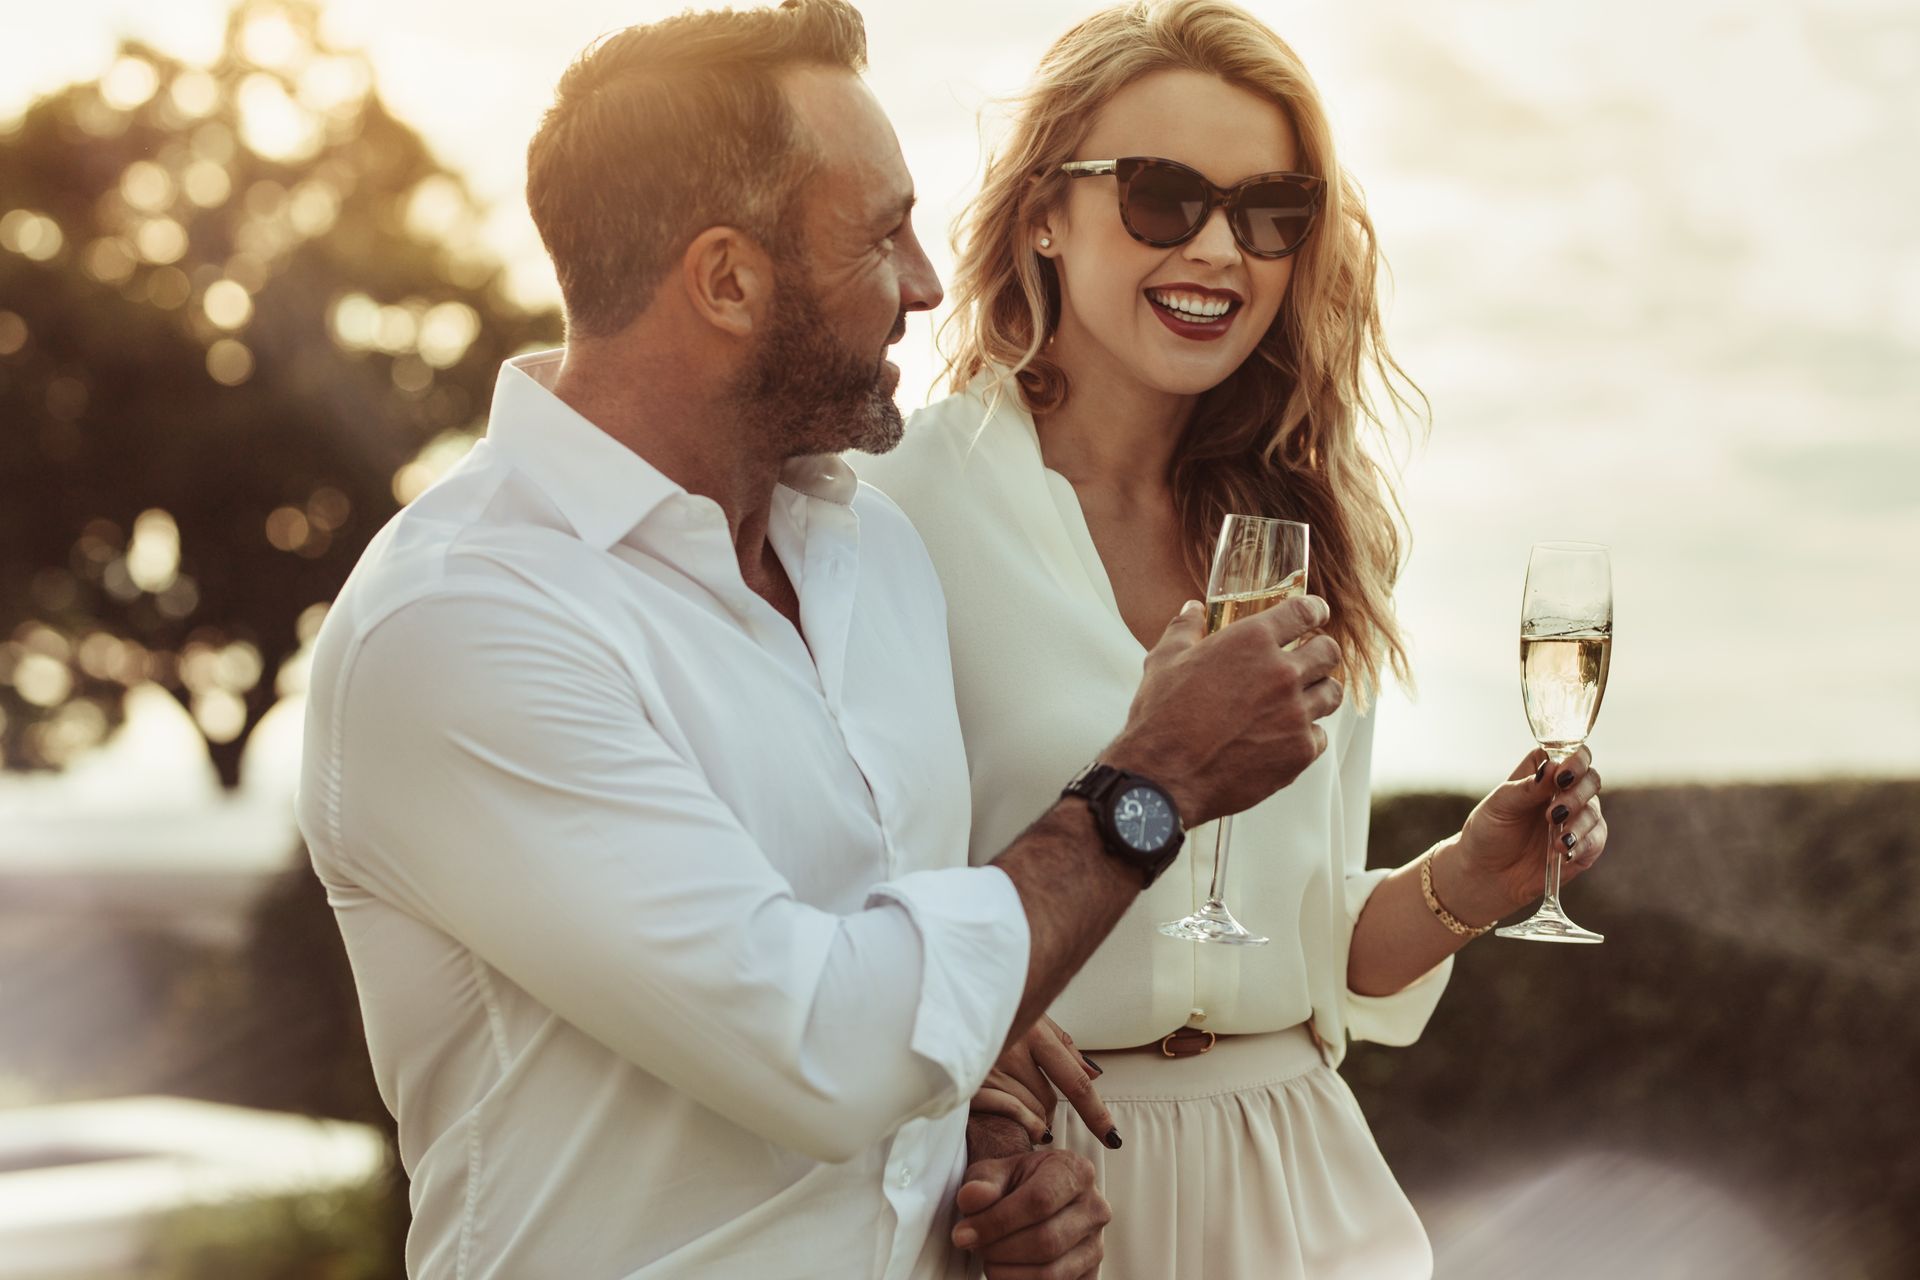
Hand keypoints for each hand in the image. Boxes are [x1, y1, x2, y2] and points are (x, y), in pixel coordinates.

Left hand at [951, 1149, 1108, 1279]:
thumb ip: (983, 1182)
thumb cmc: (1017, 1183)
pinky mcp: (1090, 1274)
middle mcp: (1094, 1208)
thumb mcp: (997, 1172)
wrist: (1036, 1197)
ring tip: (988, 1258)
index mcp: (1075, 1171)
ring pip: (1051, 1273)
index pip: (1039, 1201)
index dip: (997, 1222)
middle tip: (974, 1246)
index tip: (963, 1233)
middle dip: (999, 1249)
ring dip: (1008, 1273)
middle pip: (1046, 1240)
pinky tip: (1005, 1271)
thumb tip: (971, 1198)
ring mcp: (1096, 1244)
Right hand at [970, 1016, 1113, 1147]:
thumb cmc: (993, 1012)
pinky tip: (1012, 1119)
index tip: (1111, 1136)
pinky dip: (1015, 1121)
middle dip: (1046, 1106)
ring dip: (1029, 1114)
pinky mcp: (968, 1085)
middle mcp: (1012, 1048)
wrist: (945, 1002)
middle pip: (1048, 1100)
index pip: (1075, 1081)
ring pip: (1028, 1111)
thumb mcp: (1033, 1020)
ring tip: (1011, 1097)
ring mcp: (988, 1068)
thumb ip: (1064, 1048)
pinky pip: (1006, 1115)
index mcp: (1034, 1031)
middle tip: (1027, 1093)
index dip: (1095, 1113)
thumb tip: (1094, 1074)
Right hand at [1105, 595, 1342, 824]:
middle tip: (1310, 659)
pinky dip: (1306, 734)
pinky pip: (1319, 736)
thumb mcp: (1164, 661)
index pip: (1304, 612)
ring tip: (1301, 698)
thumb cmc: (1160, 717)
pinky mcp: (1299, 752)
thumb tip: (1192, 610)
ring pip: (1331, 694)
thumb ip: (1185, 629)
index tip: (1316, 613)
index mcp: (1251, 641)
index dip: (1314, 610)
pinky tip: (1284, 736)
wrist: (1163, 778)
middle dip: (1321, 652)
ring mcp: (1295, 714)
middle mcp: (1282, 673)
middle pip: (1329, 652)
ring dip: (1318, 692)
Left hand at [1452, 746, 1610, 914]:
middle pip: (1591, 779)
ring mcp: (1577, 817)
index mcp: (1544, 771)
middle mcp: (1565, 790)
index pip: (1572, 754)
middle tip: (1554, 813)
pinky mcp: (1585, 845)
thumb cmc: (1489, 830)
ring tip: (1557, 841)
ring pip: (1594, 811)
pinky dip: (1583, 845)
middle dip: (1577, 795)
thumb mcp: (1500, 805)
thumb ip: (1527, 788)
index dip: (1575, 761)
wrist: (1487, 872)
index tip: (1562, 777)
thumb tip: (1552, 768)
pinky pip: (1596, 840)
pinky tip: (1564, 851)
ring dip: (1578, 824)